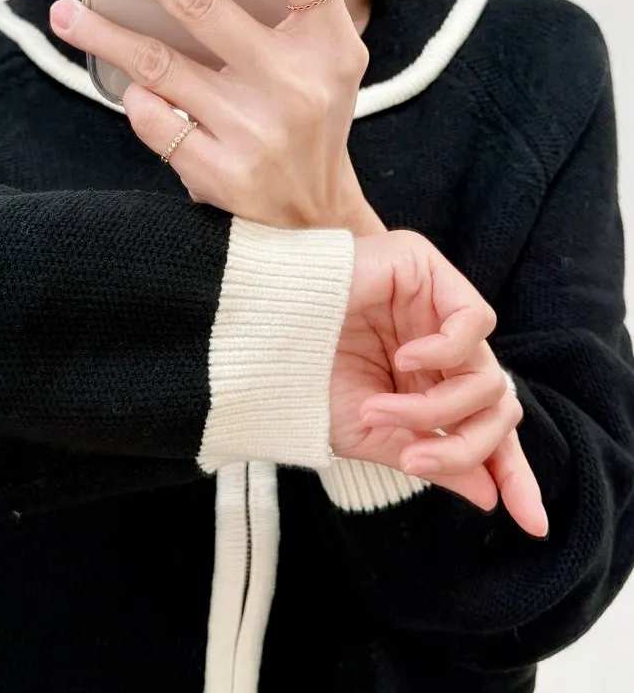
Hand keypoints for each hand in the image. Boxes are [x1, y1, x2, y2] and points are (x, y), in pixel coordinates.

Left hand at [50, 0, 372, 230]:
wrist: (315, 225)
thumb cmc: (309, 125)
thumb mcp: (320, 62)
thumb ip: (280, 9)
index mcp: (331, 41)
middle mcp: (300, 82)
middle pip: (201, 2)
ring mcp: (259, 131)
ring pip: (158, 65)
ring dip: (103, 33)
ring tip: (68, 11)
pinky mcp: (223, 172)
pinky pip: (153, 119)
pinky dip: (138, 102)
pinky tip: (134, 95)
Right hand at [332, 230, 547, 536]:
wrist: (261, 337)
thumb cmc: (303, 379)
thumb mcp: (373, 434)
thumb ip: (434, 456)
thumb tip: (489, 494)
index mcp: (423, 382)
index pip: (484, 424)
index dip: (511, 471)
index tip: (530, 523)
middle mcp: (436, 344)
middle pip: (495, 403)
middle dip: (464, 444)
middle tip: (412, 456)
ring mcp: (433, 306)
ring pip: (485, 371)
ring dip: (438, 405)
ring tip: (382, 408)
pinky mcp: (426, 268)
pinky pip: (474, 321)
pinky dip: (445, 352)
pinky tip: (404, 358)